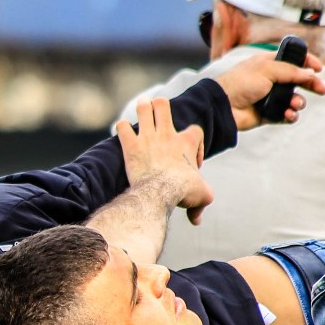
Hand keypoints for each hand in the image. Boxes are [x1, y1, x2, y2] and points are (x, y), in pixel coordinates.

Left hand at [116, 96, 213, 224]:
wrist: (161, 191)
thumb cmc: (184, 191)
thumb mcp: (203, 196)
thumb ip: (201, 203)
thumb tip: (196, 220)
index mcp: (186, 142)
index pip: (195, 131)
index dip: (195, 144)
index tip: (191, 165)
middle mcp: (167, 134)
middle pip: (163, 104)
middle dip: (159, 108)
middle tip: (158, 122)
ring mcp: (148, 137)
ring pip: (143, 107)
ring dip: (141, 110)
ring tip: (141, 117)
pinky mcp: (131, 146)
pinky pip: (122, 127)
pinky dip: (122, 129)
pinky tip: (125, 137)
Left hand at [216, 49, 324, 130]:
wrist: (223, 106)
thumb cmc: (240, 83)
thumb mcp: (267, 69)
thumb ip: (290, 71)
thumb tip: (309, 73)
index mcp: (269, 63)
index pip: (293, 60)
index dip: (307, 62)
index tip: (319, 68)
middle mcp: (271, 79)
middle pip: (298, 80)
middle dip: (311, 85)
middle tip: (321, 90)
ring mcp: (270, 96)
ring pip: (294, 99)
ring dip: (298, 102)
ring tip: (293, 104)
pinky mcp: (269, 113)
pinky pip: (286, 114)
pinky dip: (290, 115)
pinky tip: (288, 114)